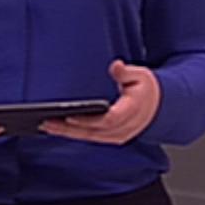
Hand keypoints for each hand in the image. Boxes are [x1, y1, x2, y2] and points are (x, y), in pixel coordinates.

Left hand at [43, 60, 159, 144]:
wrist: (157, 107)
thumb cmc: (146, 90)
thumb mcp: (140, 75)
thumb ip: (126, 72)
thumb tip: (116, 66)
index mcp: (131, 112)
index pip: (108, 119)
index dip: (89, 120)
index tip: (70, 115)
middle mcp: (124, 128)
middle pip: (93, 132)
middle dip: (69, 128)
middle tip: (47, 122)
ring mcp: (117, 136)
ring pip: (89, 137)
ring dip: (67, 133)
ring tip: (47, 125)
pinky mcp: (110, 138)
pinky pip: (90, 138)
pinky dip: (74, 134)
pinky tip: (59, 129)